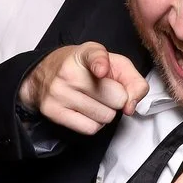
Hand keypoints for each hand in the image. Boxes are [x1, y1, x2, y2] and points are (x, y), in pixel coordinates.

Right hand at [20, 42, 147, 133]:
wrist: (48, 72)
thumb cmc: (87, 68)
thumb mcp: (116, 64)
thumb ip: (134, 81)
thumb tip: (130, 107)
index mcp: (87, 54)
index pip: (95, 57)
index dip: (100, 64)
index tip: (101, 70)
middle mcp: (69, 72)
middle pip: (116, 98)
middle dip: (118, 99)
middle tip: (107, 91)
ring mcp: (58, 93)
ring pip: (104, 116)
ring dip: (107, 112)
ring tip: (96, 100)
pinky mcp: (52, 112)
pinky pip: (90, 128)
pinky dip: (95, 123)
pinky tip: (88, 111)